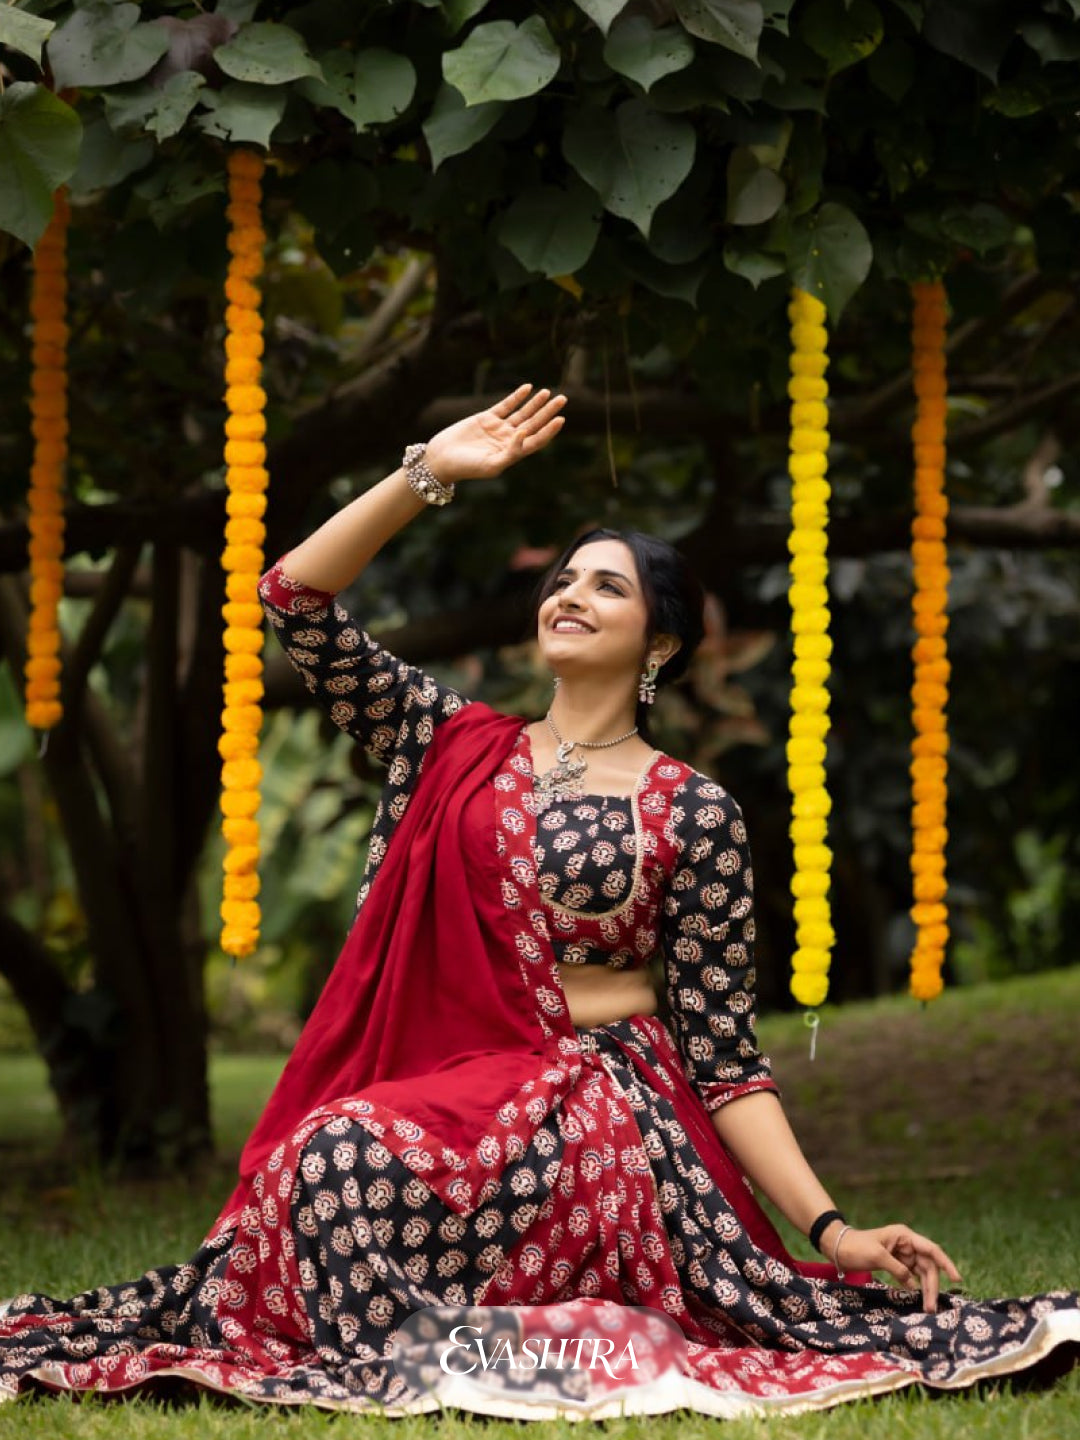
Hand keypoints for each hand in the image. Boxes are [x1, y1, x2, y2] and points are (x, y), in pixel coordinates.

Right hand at [423, 384, 566, 483]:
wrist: (441, 459)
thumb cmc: (466, 467)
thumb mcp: (491, 464)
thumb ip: (511, 452)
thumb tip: (524, 434)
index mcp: (512, 454)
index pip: (536, 440)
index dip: (549, 430)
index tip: (561, 419)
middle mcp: (508, 440)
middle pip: (533, 424)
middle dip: (547, 411)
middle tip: (562, 399)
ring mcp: (498, 428)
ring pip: (522, 413)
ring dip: (535, 403)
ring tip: (547, 392)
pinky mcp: (486, 418)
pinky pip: (505, 405)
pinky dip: (516, 397)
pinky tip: (527, 388)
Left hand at [826, 1222, 962, 1312]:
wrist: (838, 1248)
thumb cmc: (856, 1247)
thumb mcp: (877, 1256)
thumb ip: (897, 1269)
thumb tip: (913, 1284)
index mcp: (904, 1236)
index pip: (931, 1249)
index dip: (946, 1263)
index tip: (956, 1279)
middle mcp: (907, 1244)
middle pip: (928, 1265)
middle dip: (932, 1286)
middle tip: (931, 1307)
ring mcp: (902, 1255)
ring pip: (921, 1273)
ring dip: (925, 1290)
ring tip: (927, 1308)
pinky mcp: (896, 1264)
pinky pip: (912, 1277)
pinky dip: (916, 1287)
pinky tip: (918, 1298)